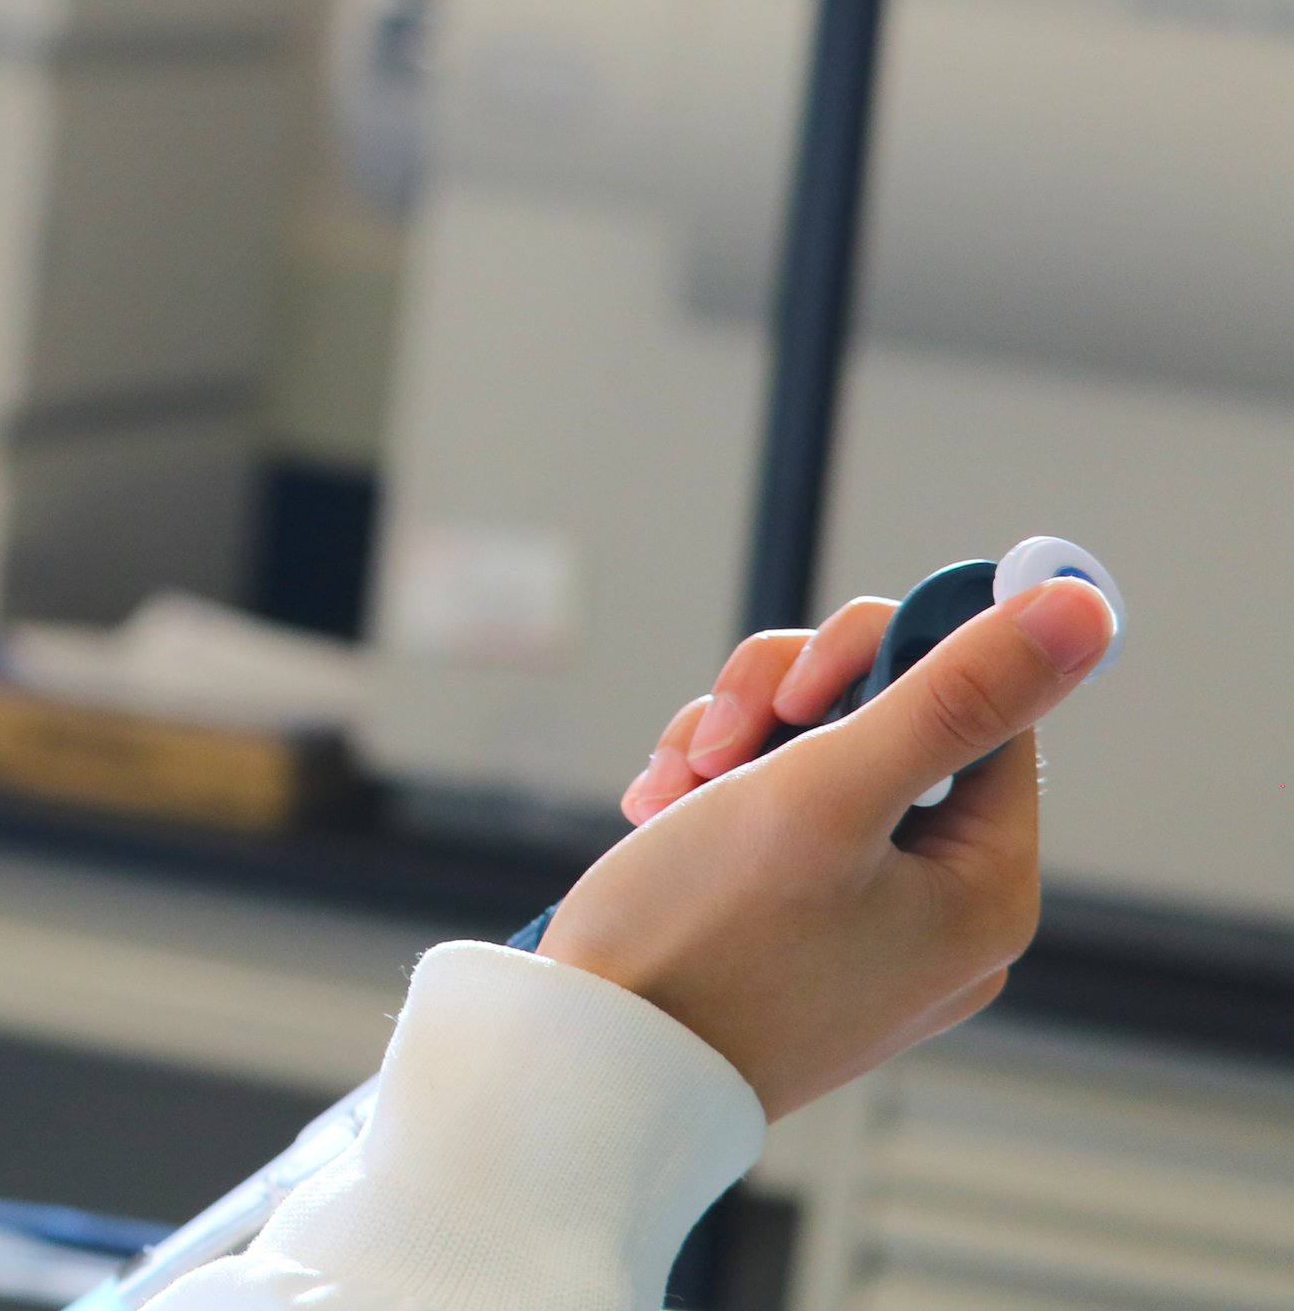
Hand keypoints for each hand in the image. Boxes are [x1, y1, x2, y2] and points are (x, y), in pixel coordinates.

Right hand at [535, 575, 1116, 1118]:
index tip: (799, 687)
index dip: (885, 667)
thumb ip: (952, 692)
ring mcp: (865, 931)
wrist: (593, 1064)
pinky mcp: (793, 936)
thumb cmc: (703, 939)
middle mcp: (941, 916)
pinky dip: (713, 798)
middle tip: (717, 742)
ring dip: (734, 747)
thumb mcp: (823, 790)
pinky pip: (774, 823)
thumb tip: (1080, 609)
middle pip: (891, 729)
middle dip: (785, 711)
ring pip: (819, 765)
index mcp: (985, 892)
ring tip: (673, 791)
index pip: (981, 713)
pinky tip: (660, 817)